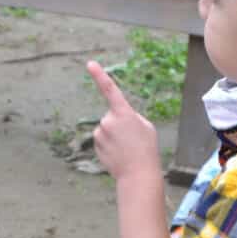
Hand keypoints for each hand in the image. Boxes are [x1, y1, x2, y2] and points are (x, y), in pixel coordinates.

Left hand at [86, 61, 159, 181]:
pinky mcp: (95, 145)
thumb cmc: (146, 149)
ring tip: (127, 148)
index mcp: (123, 113)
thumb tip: (119, 118)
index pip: (110, 90)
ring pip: (106, 129)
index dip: (99, 75)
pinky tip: (119, 154)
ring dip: (115, 136)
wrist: (138, 173)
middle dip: (120, 125)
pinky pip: (103, 140)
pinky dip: (109, 146)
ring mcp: (100, 133)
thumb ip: (131, 117)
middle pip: (112, 116)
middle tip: (132, 139)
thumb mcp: (146, 126)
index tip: (90, 64)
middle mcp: (108, 120)